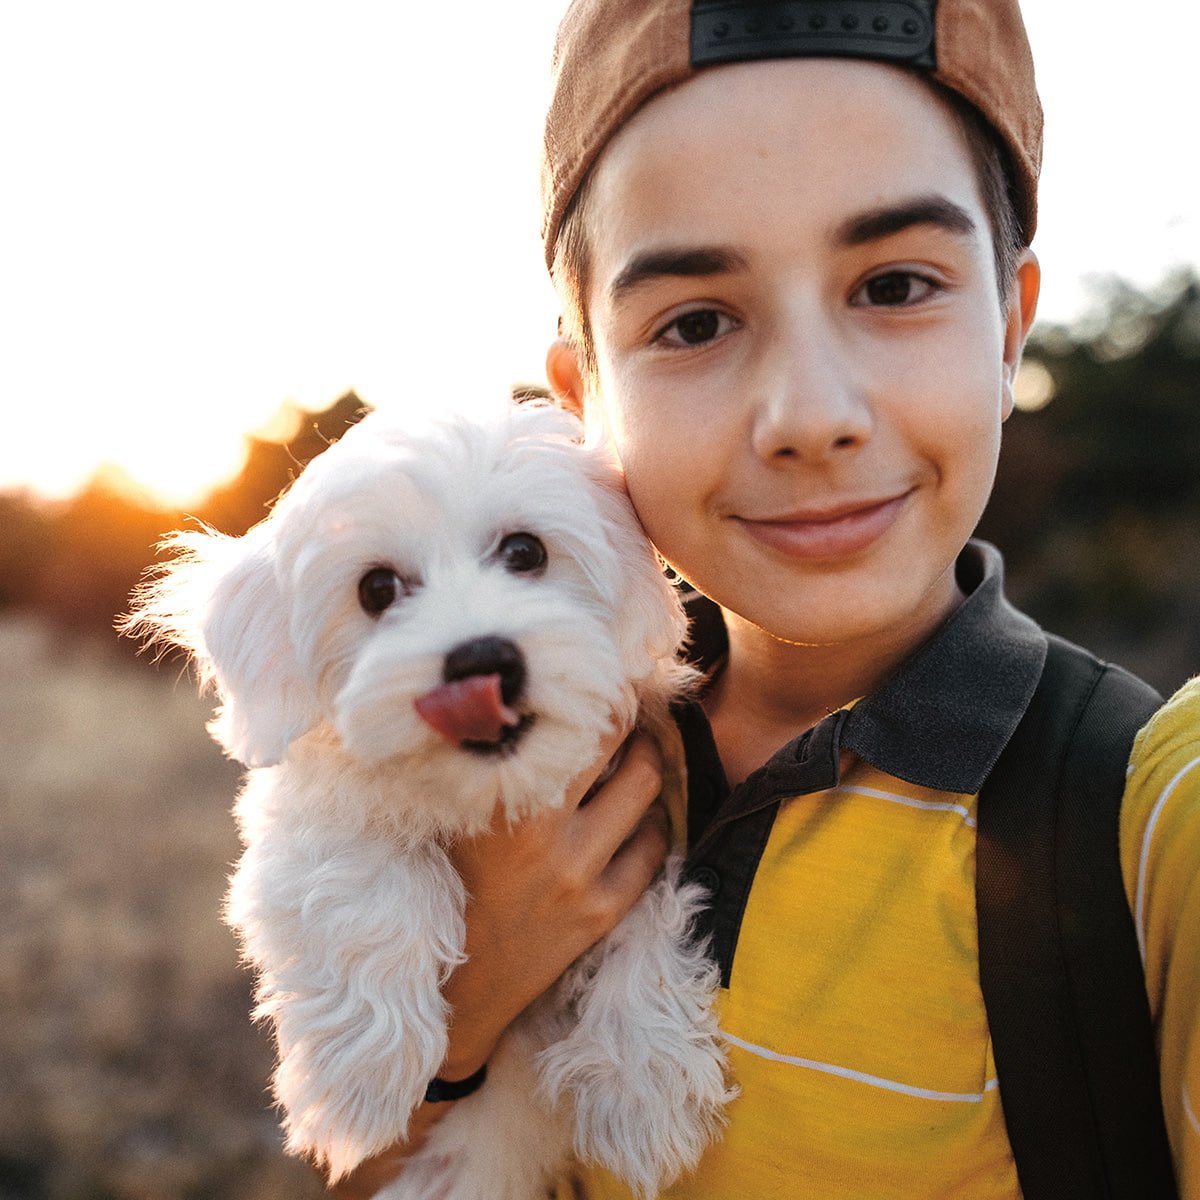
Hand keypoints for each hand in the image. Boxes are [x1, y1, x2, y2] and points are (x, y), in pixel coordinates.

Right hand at [326, 725, 668, 1194]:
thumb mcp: (444, 817)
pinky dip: (650, 823)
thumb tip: (493, 698)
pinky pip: (653, 849)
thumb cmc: (441, 888)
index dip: (597, 691)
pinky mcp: (603, 913)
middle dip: (630, 720)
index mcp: (500, 803)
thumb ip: (470, 761)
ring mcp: (579, 876)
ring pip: (645, 792)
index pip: (572, 725)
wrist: (455, 993)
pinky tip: (632, 815)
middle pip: (621, 748)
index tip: (601, 674)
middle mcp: (546, 835)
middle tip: (625, 707)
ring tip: (632, 755)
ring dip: (645, 764)